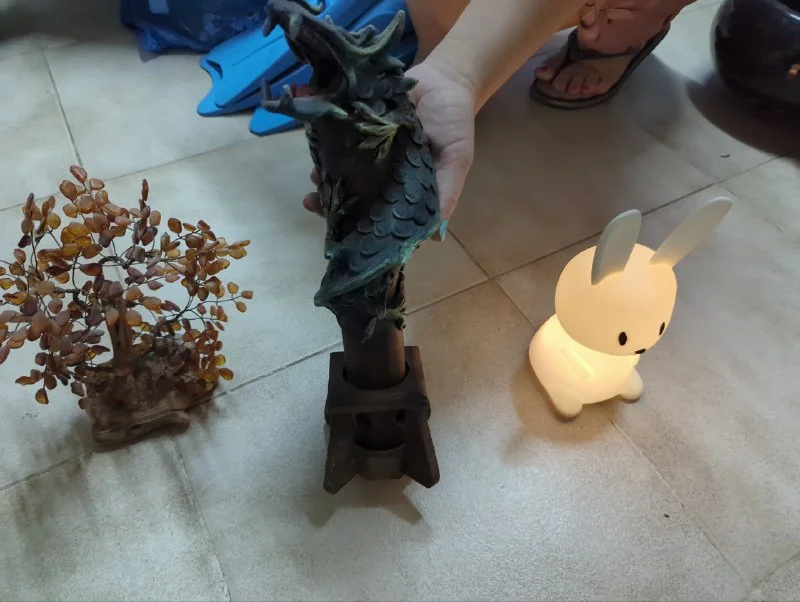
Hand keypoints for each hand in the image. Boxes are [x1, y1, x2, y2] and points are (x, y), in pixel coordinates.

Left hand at [302, 58, 475, 237]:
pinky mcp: (359, 125)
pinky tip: (314, 146)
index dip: (359, 222)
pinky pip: (338, 136)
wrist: (446, 78)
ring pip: (341, 167)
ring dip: (324, 173)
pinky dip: (324, 140)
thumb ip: (447, 193)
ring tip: (313, 176)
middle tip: (313, 202)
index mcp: (405, 187)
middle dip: (332, 200)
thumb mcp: (456, 160)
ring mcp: (369, 149)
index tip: (340, 226)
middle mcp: (383, 172)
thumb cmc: (455, 124)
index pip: (378, 213)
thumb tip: (437, 235)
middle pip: (353, 193)